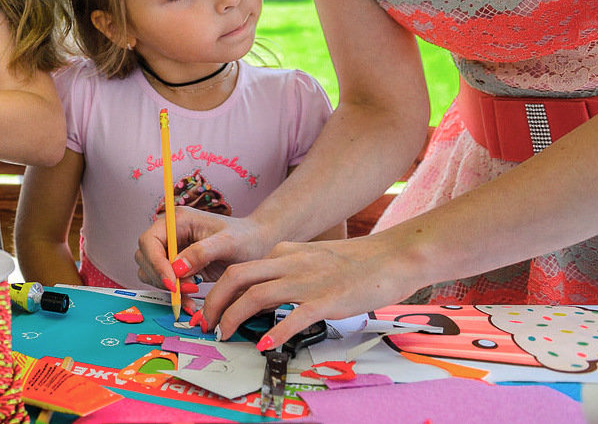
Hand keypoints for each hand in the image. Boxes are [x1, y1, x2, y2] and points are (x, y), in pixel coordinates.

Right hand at [135, 206, 268, 291]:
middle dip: (162, 278)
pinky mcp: (177, 265)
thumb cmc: (245, 238)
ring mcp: (172, 249)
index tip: (172, 284)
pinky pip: (165, 282)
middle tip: (187, 291)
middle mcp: (170, 233)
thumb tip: (176, 268)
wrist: (257, 245)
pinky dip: (174, 294)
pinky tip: (192, 301)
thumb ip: (201, 252)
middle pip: (145, 258)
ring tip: (192, 296)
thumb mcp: (228, 242)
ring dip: (167, 288)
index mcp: (178, 220)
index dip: (155, 263)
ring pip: (151, 272)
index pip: (149, 241)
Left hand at [200, 232, 425, 344]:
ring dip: (233, 316)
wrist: (392, 257)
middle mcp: (289, 263)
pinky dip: (275, 331)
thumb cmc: (354, 262)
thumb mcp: (311, 257)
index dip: (218, 289)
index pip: (240, 268)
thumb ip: (286, 270)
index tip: (210, 308)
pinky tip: (264, 345)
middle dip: (214, 301)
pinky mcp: (327, 300)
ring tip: (223, 335)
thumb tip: (262, 294)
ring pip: (256, 295)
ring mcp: (307, 281)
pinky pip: (293, 317)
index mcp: (283, 253)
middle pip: (236, 277)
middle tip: (205, 322)